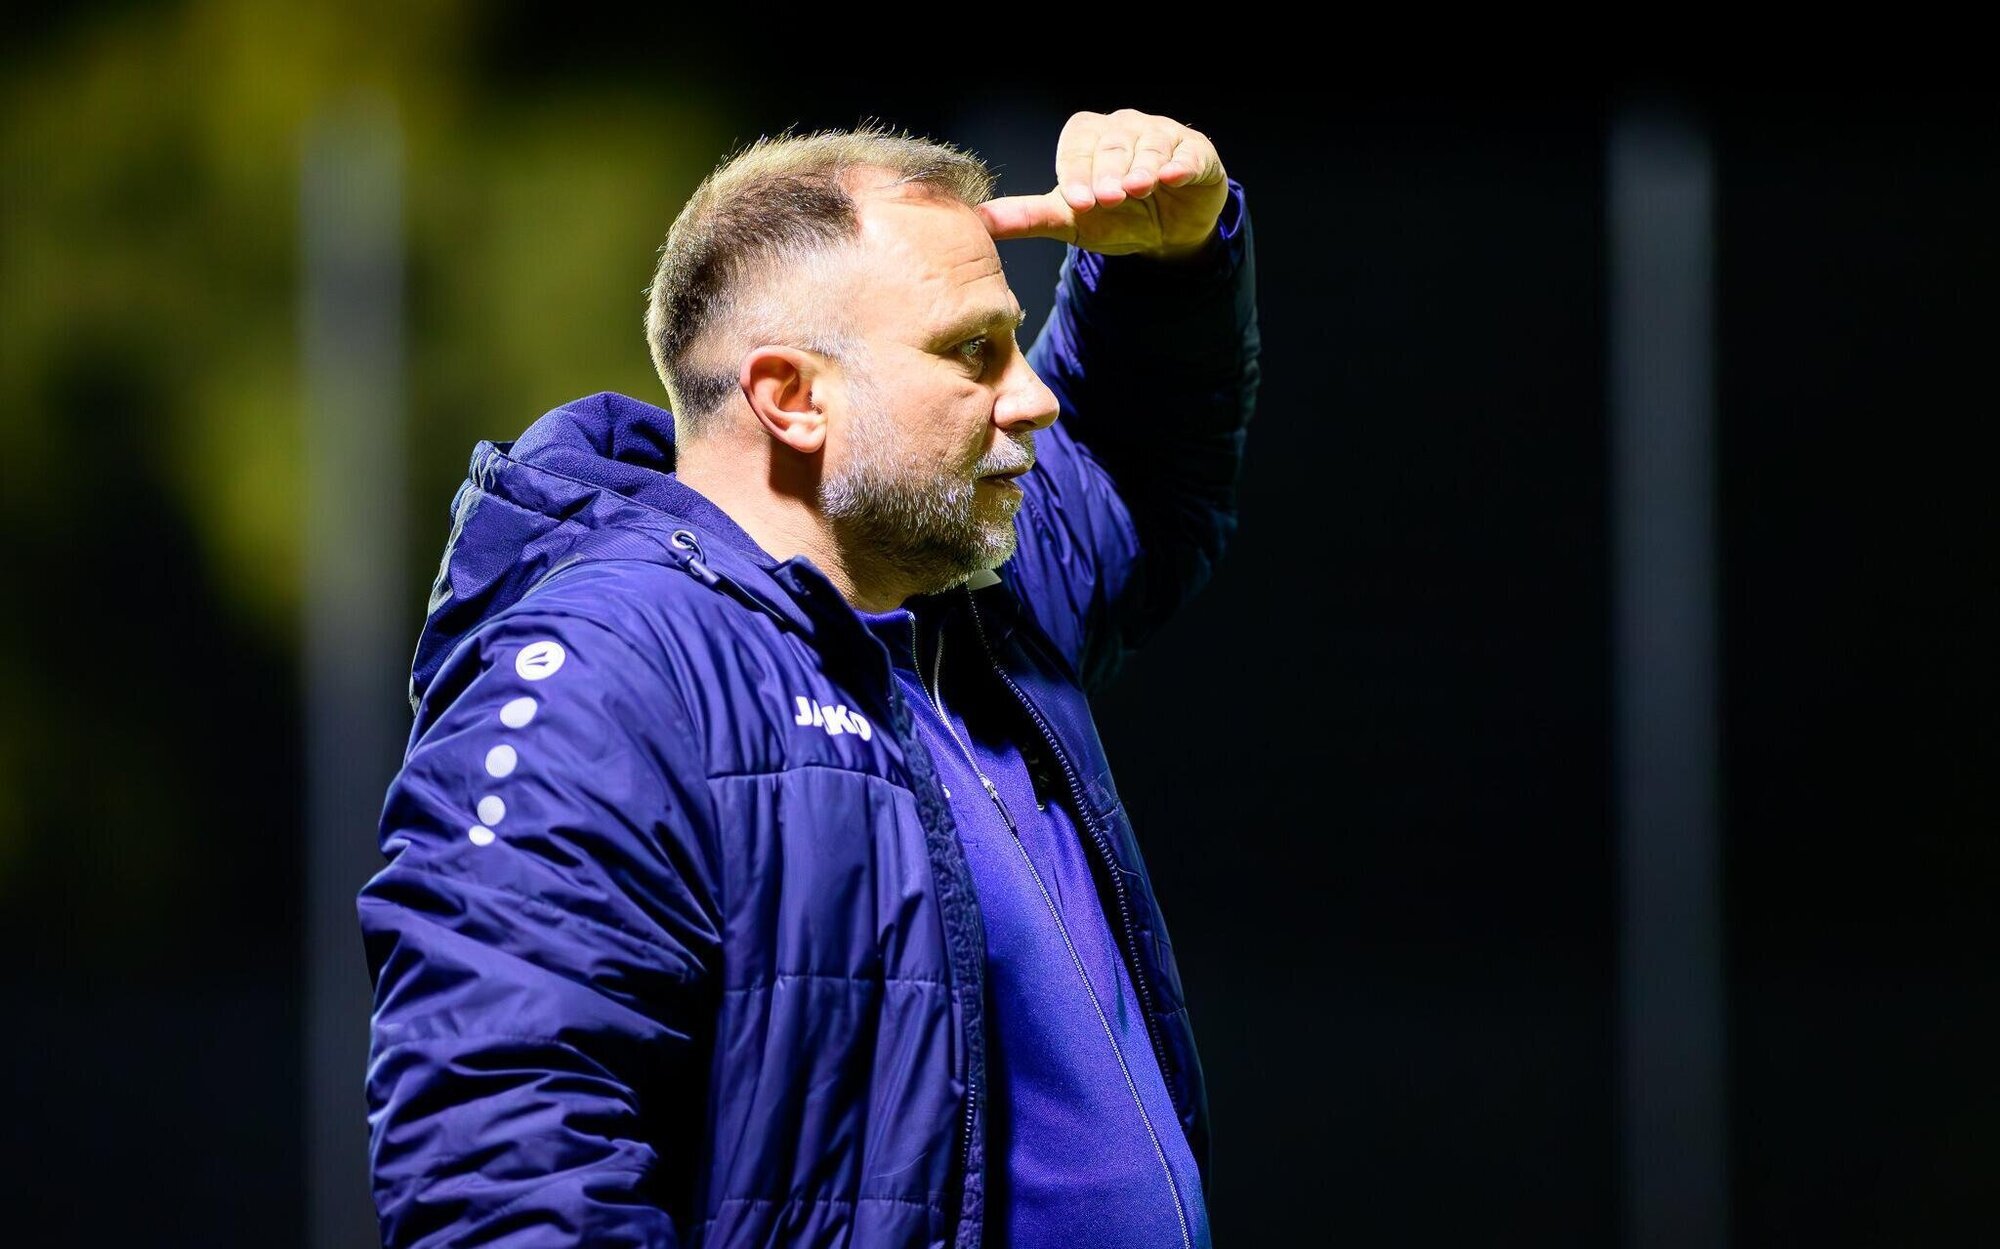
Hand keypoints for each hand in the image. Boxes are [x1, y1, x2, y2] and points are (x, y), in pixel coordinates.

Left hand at [977, 108, 1228, 260]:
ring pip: (1150, 144)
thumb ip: (1026, 216)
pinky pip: (1189, 153)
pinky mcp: (1196, 152)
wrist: (1166, 234)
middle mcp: (1125, 129)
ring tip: (1139, 187)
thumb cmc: (1115, 217)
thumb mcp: (1070, 220)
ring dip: (1142, 166)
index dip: (1077, 172)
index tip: (1076, 201)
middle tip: (1106, 198)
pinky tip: (1173, 176)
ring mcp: (1163, 136)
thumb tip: (977, 219)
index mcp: (1089, 139)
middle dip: (1108, 171)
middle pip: (1113, 143)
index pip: (1078, 147)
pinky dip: (1181, 163)